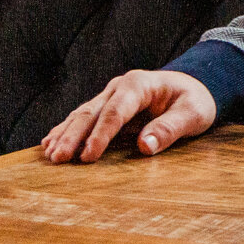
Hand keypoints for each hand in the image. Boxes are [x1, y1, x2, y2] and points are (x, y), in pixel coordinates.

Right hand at [40, 70, 216, 163]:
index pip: (115, 112)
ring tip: (49, 155)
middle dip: (73, 136)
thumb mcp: (193, 113)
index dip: (100, 135)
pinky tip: (49, 144)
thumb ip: (171, 128)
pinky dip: (65, 131)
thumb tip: (145, 146)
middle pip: (90, 113)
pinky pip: (82, 119)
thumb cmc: (195, 100)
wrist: (194, 86)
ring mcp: (110, 95)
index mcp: (139, 84)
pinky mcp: (106, 106)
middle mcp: (119, 87)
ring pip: (81, 115)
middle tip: (58, 159)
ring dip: (64, 135)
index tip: (88, 158)